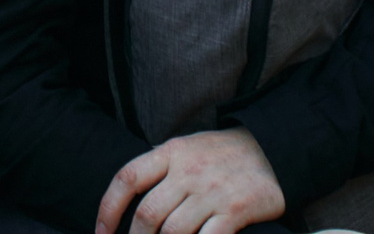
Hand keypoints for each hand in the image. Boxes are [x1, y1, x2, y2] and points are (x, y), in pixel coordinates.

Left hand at [97, 128, 285, 233]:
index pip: (127, 178)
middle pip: (148, 213)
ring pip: (173, 232)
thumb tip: (127, 190)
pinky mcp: (236, 210)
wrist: (272, 149)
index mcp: (171, 152)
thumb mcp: (186, 147)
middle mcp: (189, 171)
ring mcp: (213, 191)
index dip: (108, 209)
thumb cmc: (221, 154)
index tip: (102, 233)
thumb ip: (159, 166)